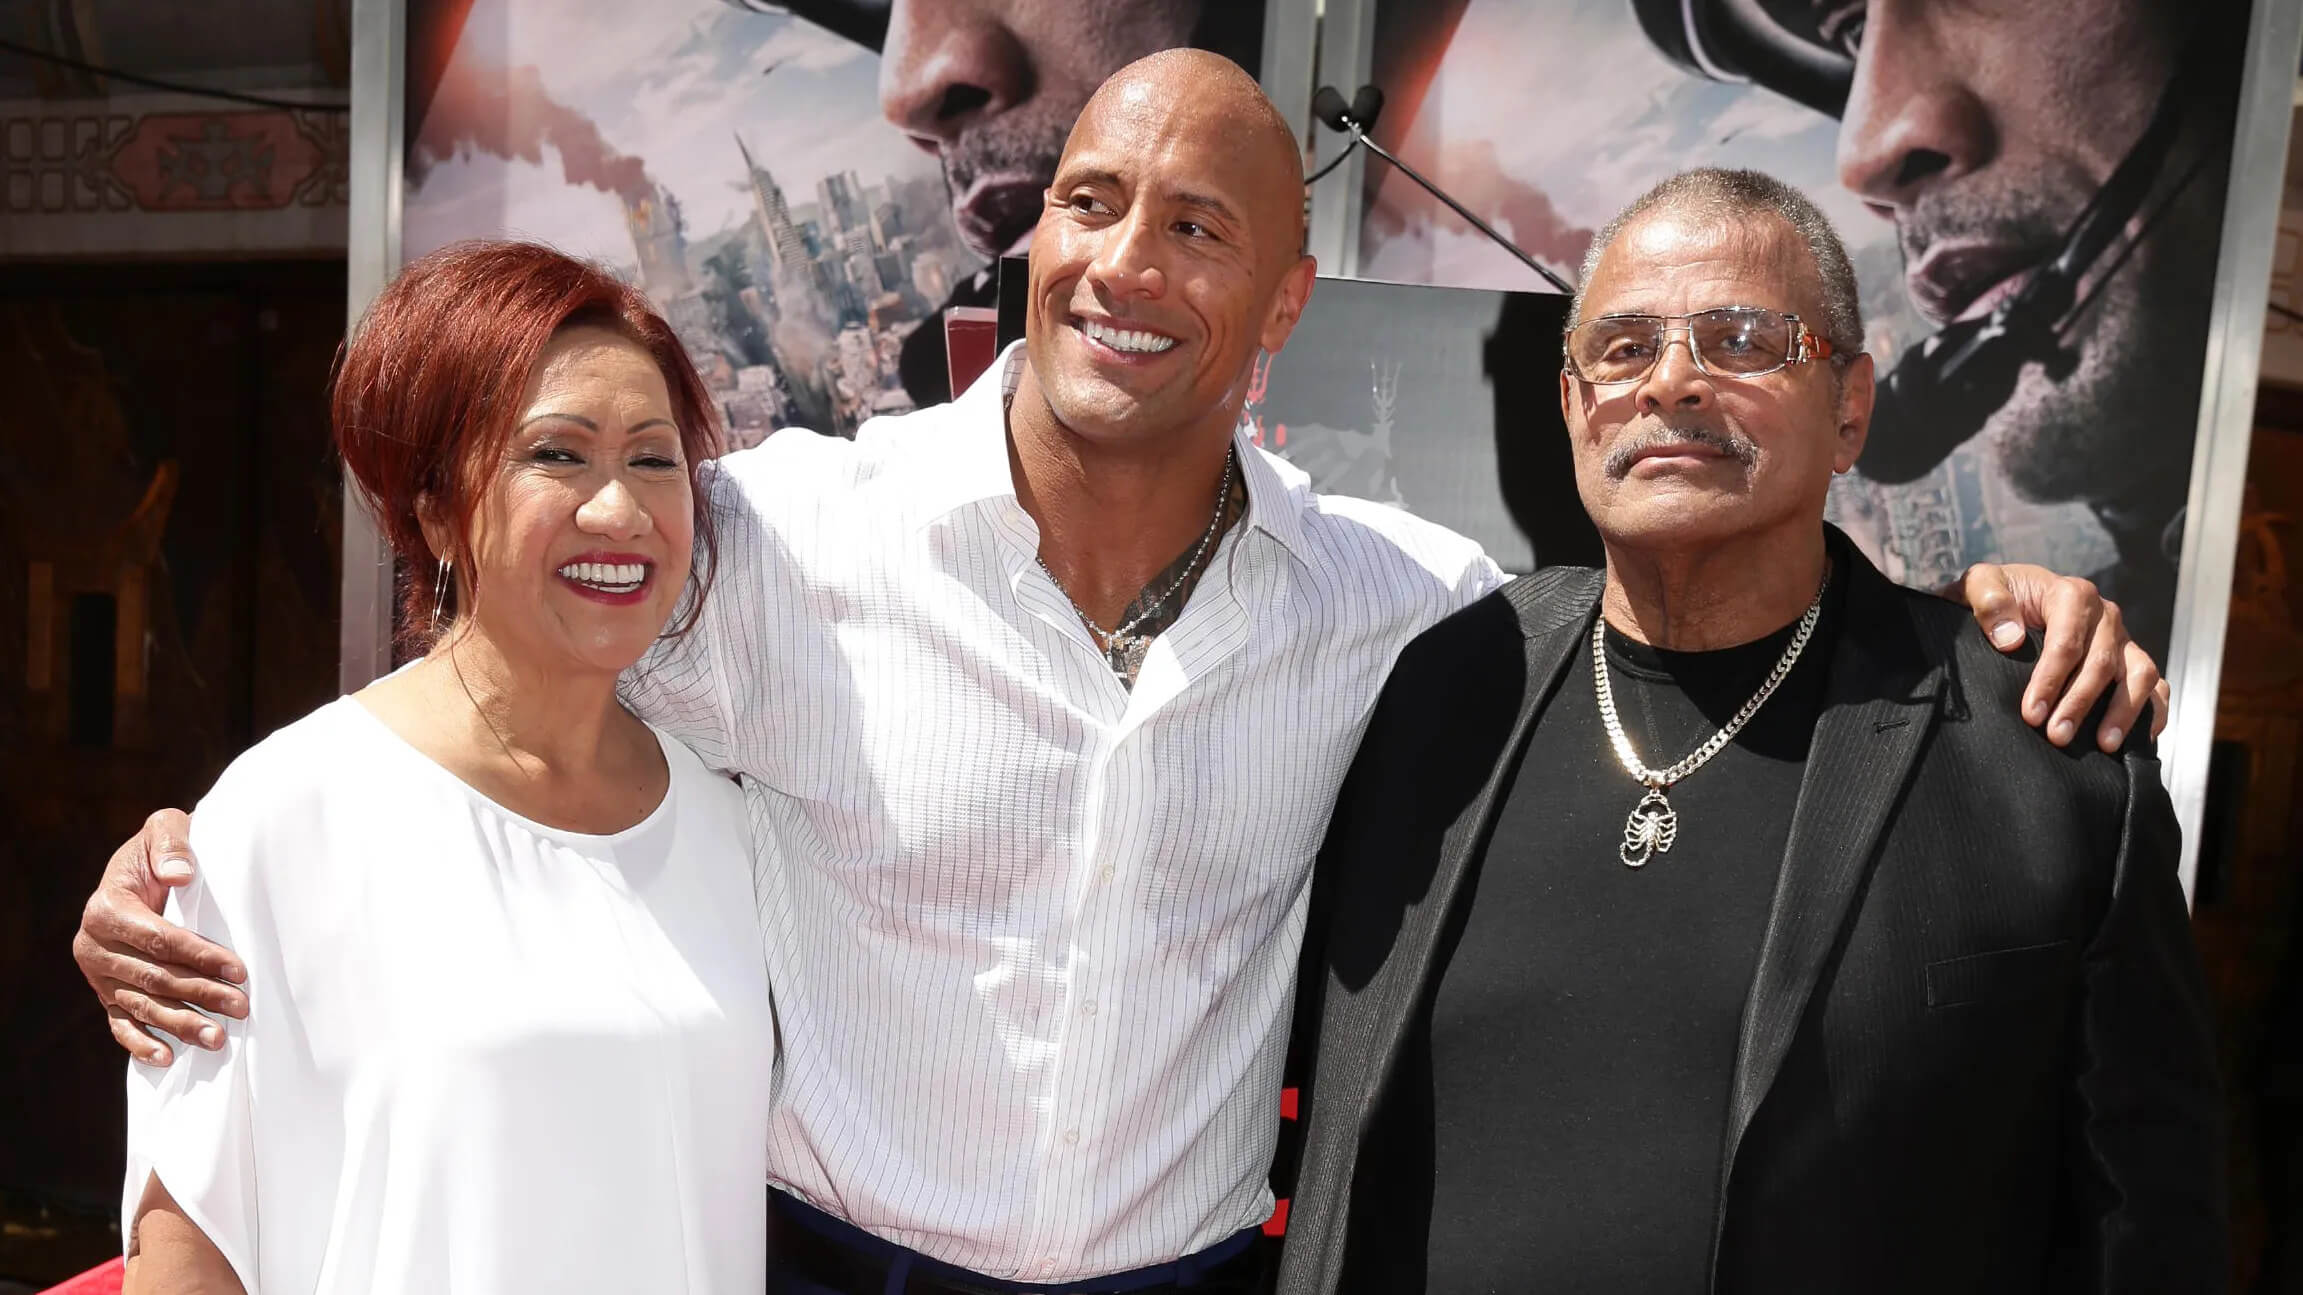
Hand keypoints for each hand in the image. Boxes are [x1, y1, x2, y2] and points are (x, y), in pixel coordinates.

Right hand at [72, 810, 246, 1064]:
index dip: (200, 955)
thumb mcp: (164, 829)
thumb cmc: (159, 851)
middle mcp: (95, 947)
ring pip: (142, 1005)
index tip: (238, 970)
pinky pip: (120, 1024)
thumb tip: (181, 875)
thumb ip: (171, 844)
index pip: (159, 939)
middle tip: (240, 1007)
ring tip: (218, 1039)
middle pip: (155, 977)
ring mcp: (99, 975)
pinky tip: (166, 1058)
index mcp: (107, 910)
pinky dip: (140, 1044)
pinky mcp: (105, 994)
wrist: (136, 872)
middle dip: (200, 994)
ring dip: (180, 1025)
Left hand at [1958, 563, 2168, 752]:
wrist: (2013, 598)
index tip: (2032, 714)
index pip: (2066, 642)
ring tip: (2104, 744)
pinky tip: (2139, 738)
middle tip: (2057, 736)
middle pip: (2102, 663)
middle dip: (2079, 704)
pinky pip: (2155, 685)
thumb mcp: (1979, 585)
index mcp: (2072, 595)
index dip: (2050, 680)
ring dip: (2123, 712)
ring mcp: (2123, 639)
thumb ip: (1988, 600)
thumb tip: (2010, 638)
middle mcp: (2105, 616)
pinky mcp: (2132, 659)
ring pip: (2139, 675)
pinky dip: (2153, 710)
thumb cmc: (1997, 596)